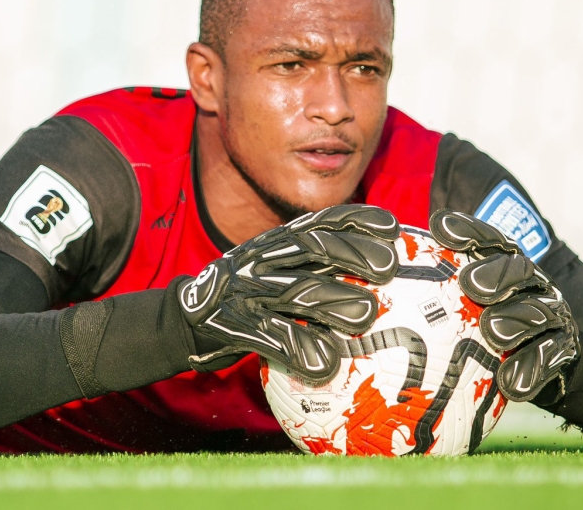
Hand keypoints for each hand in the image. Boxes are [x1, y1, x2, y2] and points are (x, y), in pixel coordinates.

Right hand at [176, 205, 400, 383]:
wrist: (190, 318)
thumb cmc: (253, 298)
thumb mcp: (281, 271)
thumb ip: (318, 268)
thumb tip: (383, 272)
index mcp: (278, 243)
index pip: (320, 222)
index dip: (356, 220)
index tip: (392, 227)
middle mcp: (263, 259)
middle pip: (311, 248)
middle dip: (351, 253)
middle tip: (387, 267)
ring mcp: (247, 290)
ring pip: (294, 290)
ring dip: (332, 301)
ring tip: (366, 315)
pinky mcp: (234, 324)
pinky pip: (270, 336)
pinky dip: (298, 349)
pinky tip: (325, 363)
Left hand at [429, 209, 578, 402]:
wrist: (554, 364)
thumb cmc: (488, 329)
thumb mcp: (459, 308)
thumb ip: (428, 294)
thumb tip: (369, 290)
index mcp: (504, 266)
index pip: (488, 240)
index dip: (467, 230)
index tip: (437, 226)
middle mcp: (530, 285)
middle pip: (519, 268)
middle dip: (496, 272)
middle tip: (471, 285)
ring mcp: (552, 315)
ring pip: (539, 311)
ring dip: (516, 319)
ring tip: (492, 331)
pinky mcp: (564, 349)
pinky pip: (550, 357)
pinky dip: (530, 368)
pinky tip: (510, 382)